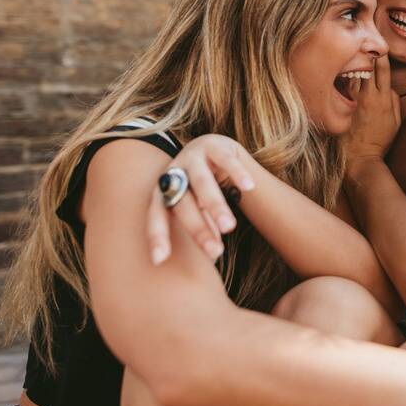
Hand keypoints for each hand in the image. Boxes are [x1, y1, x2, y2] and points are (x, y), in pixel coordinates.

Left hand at [146, 134, 256, 264]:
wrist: (213, 148)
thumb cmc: (201, 189)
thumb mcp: (196, 207)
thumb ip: (201, 227)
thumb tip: (213, 255)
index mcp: (164, 190)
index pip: (156, 215)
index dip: (157, 236)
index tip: (159, 260)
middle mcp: (175, 173)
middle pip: (182, 203)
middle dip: (197, 229)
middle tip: (215, 252)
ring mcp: (193, 156)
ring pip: (201, 182)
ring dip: (214, 205)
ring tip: (229, 227)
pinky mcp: (214, 145)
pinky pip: (226, 160)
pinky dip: (237, 173)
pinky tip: (249, 187)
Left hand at [344, 55, 401, 162]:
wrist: (361, 156)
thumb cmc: (380, 140)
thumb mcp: (396, 122)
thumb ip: (394, 101)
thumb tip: (388, 87)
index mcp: (383, 99)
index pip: (384, 72)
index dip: (383, 57)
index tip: (381, 47)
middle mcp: (368, 97)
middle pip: (367, 68)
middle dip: (367, 55)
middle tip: (364, 41)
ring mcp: (354, 101)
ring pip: (353, 75)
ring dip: (354, 64)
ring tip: (352, 52)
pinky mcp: (343, 106)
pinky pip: (344, 87)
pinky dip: (346, 78)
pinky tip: (341, 70)